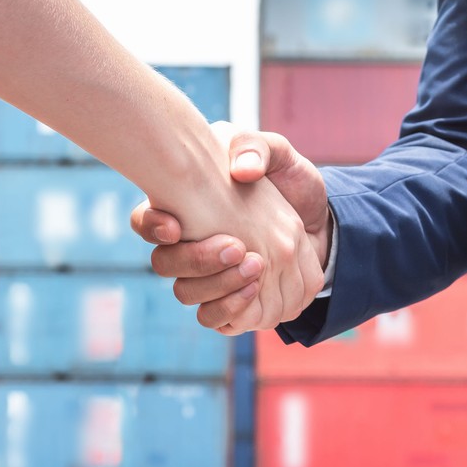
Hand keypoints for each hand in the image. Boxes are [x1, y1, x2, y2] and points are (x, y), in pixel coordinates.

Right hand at [131, 127, 330, 332]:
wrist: (319, 220)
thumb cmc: (288, 181)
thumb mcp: (275, 152)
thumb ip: (255, 148)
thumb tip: (241, 170)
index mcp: (186, 206)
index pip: (147, 220)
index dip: (153, 226)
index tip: (176, 226)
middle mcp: (188, 244)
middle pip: (164, 264)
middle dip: (197, 260)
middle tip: (237, 246)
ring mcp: (207, 276)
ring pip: (187, 293)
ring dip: (218, 285)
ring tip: (256, 266)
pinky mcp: (230, 300)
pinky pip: (213, 318)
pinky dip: (231, 309)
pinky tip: (255, 289)